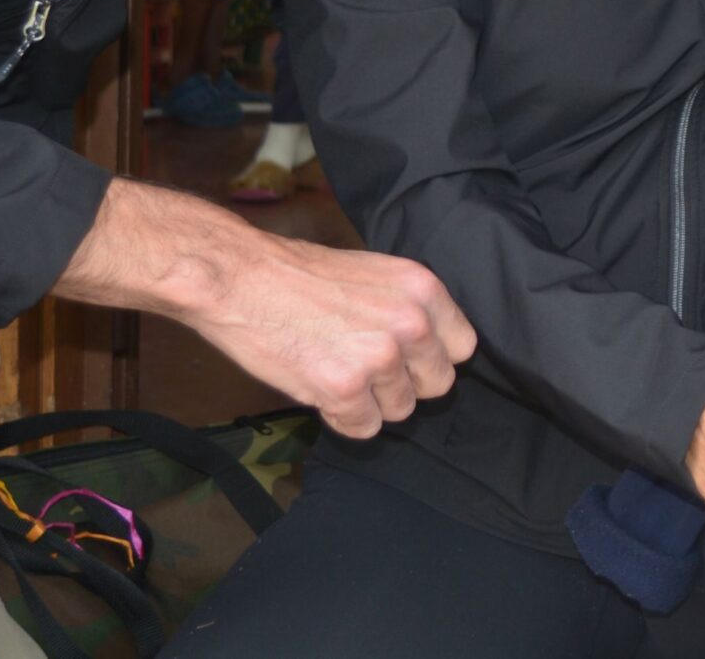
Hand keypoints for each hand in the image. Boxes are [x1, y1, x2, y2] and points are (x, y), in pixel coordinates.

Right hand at [193, 237, 477, 439]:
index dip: (433, 359)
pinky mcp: (344, 389)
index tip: (409, 360)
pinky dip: (342, 418)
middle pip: (436, 385)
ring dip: (369, 402)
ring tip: (335, 371)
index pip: (463, 347)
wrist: (241, 279)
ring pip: (399, 410)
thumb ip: (408, 308)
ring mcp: (380, 358)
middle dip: (403, 384)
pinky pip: (364, 428)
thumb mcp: (375, 275)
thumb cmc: (301, 274)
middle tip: (366, 369)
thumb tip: (429, 346)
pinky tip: (320, 388)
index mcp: (423, 290)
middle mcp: (412, 324)